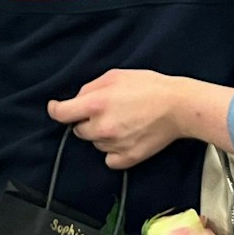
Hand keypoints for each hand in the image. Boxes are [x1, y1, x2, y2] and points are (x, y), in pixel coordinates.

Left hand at [47, 69, 184, 169]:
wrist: (178, 106)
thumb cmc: (149, 86)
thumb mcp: (115, 75)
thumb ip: (91, 87)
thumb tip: (78, 99)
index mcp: (96, 104)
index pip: (62, 113)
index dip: (55, 110)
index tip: (56, 108)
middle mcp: (102, 127)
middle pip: (78, 130)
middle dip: (86, 120)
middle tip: (106, 111)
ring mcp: (114, 145)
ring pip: (95, 144)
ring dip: (101, 135)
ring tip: (122, 122)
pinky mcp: (127, 158)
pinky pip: (109, 159)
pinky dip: (113, 151)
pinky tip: (125, 138)